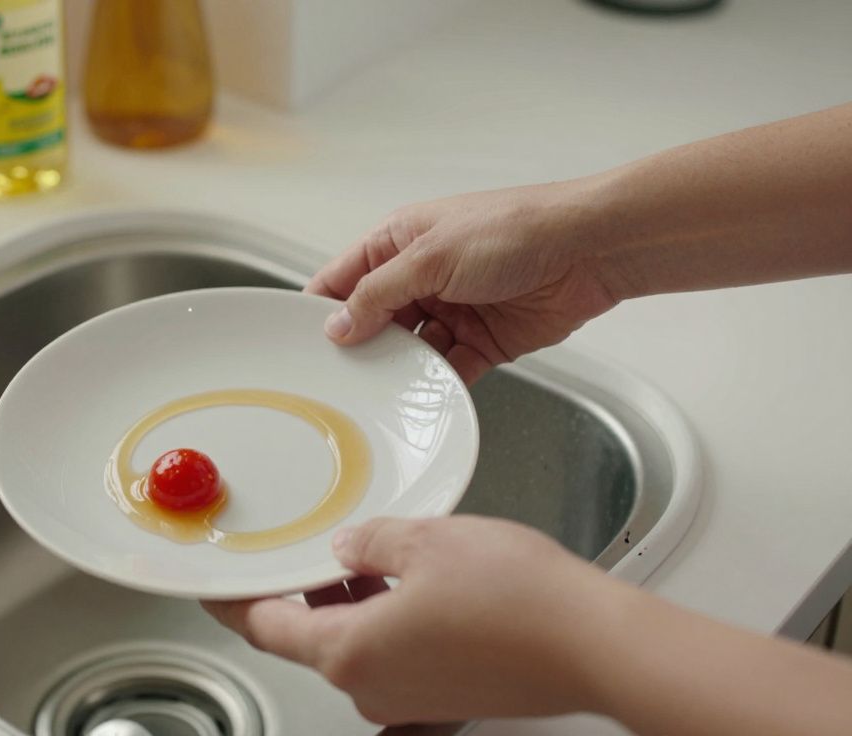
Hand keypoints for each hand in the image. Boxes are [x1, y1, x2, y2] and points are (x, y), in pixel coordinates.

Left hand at [202, 516, 624, 725]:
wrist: (595, 644)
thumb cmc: (518, 599)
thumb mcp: (425, 540)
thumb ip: (371, 541)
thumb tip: (350, 547)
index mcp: (350, 652)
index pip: (265, 629)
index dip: (234, 603)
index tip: (214, 587)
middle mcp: (373, 687)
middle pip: (310, 638)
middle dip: (306, 591)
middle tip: (312, 547)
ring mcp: (412, 699)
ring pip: (356, 647)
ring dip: (352, 604)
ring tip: (376, 554)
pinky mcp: (447, 698)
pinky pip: (397, 659)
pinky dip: (390, 622)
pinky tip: (416, 586)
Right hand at [308, 181, 617, 383]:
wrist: (589, 250)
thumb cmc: (515, 230)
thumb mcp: (431, 256)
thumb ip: (379, 293)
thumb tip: (337, 325)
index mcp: (399, 242)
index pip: (343, 279)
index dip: (320, 309)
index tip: (298, 344)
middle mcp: (421, 276)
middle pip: (372, 321)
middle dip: (358, 347)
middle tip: (337, 378)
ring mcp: (451, 310)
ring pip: (407, 351)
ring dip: (398, 370)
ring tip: (383, 389)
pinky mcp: (481, 341)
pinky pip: (446, 370)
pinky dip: (436, 385)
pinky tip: (424, 396)